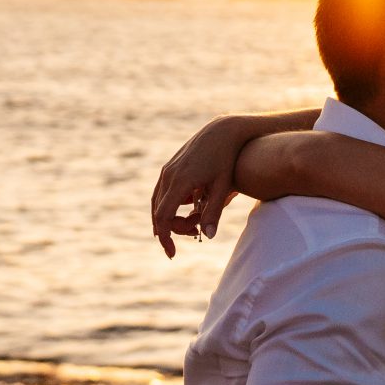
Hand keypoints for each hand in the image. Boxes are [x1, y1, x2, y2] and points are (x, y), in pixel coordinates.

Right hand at [150, 116, 253, 256]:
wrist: (223, 131)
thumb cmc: (226, 159)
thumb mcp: (223, 186)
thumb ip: (214, 212)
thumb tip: (207, 237)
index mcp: (180, 181)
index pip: (163, 216)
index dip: (166, 237)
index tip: (172, 253)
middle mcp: (169, 175)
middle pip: (158, 212)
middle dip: (172, 228)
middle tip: (194, 234)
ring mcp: (168, 170)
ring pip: (157, 202)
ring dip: (169, 217)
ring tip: (188, 227)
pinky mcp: (170, 166)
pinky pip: (162, 191)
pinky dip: (167, 205)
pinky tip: (180, 212)